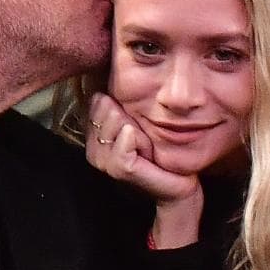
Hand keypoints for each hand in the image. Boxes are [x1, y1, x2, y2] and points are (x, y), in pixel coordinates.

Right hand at [86, 93, 202, 247]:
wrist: (177, 184)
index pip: (97, 100)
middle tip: (142, 140)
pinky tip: (147, 153)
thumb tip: (112, 84)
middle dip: (130, 117)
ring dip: (139, 130)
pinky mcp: (118, 168)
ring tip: (146, 148)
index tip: (135, 127)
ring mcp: (102, 161)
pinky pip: (127, 135)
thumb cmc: (159, 153)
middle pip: (106, 106)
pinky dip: (142, 139)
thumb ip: (121, 106)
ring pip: (117, 119)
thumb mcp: (137, 125)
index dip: (122, 106)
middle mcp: (92, 149)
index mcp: (92, 137)